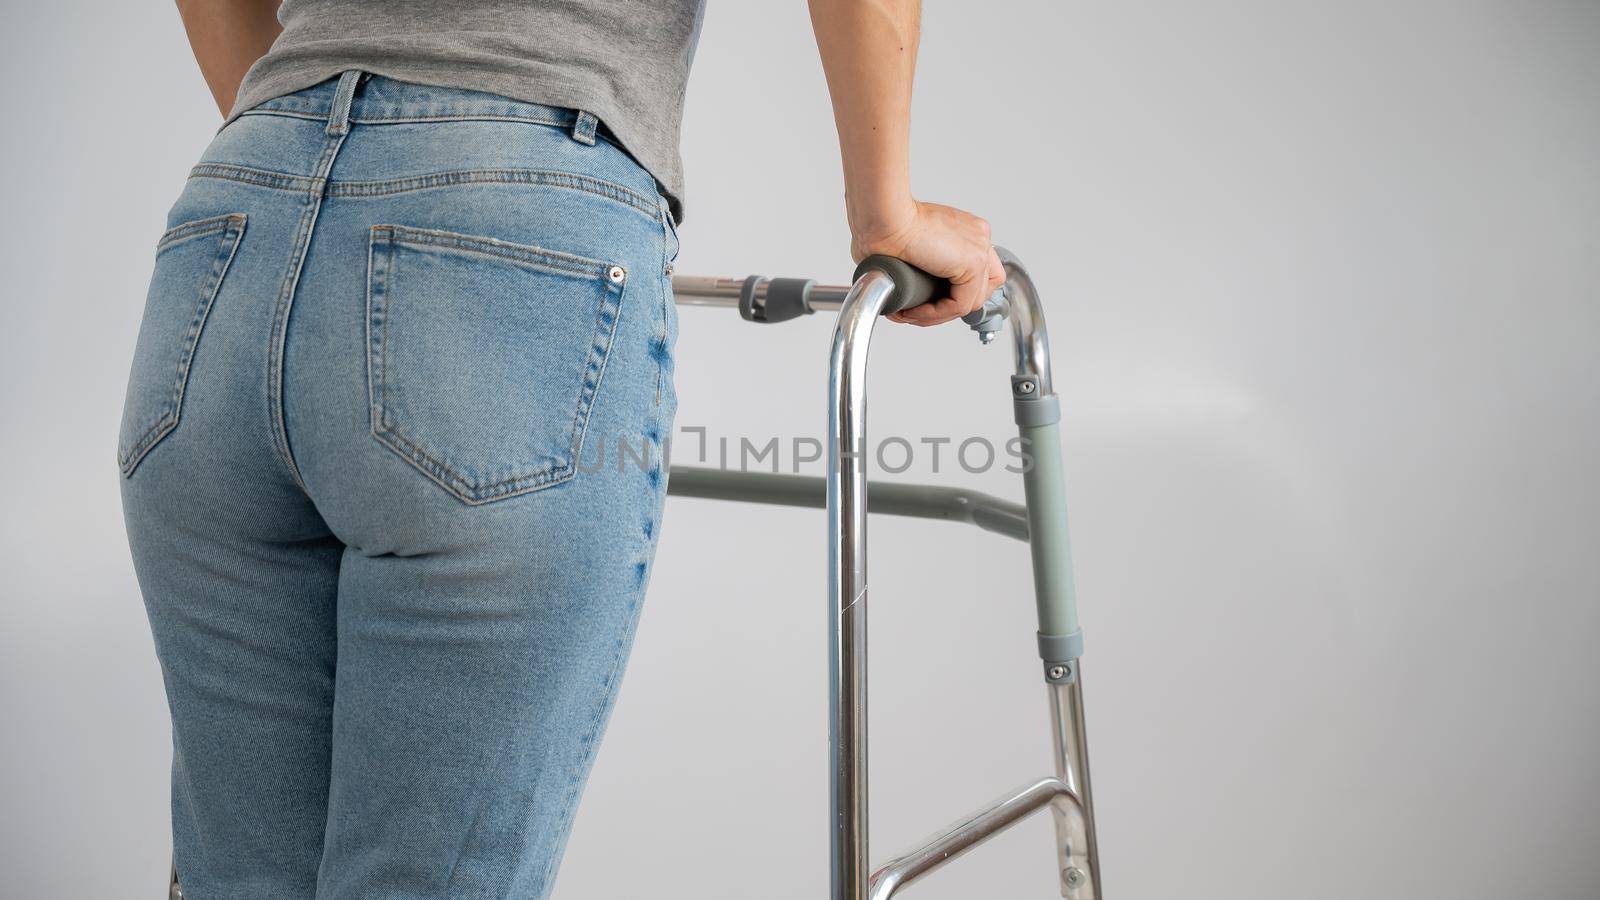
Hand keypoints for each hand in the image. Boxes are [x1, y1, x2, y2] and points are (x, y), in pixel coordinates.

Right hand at [851, 200, 1006, 325]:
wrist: (883, 216)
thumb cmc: (884, 225)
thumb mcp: (907, 244)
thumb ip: (919, 261)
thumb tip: (908, 285)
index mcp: (965, 231)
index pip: (975, 274)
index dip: (950, 294)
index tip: (922, 302)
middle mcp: (978, 237)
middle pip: (979, 289)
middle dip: (946, 307)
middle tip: (915, 311)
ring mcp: (979, 248)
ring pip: (969, 301)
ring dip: (937, 315)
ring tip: (910, 314)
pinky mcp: (974, 262)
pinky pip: (959, 304)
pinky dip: (935, 314)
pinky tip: (913, 311)